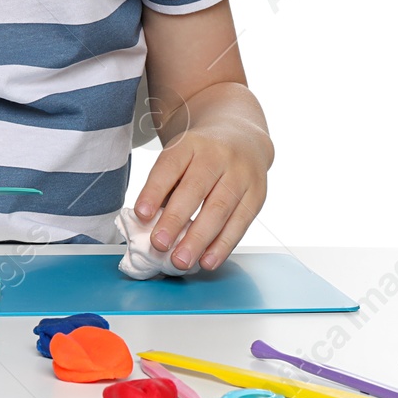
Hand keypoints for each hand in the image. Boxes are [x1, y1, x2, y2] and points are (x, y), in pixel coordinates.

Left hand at [133, 115, 271, 270]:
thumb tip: (148, 226)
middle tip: (159, 244)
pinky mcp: (257, 193)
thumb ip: (164, 186)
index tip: (140, 214)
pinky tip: (208, 260)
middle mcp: (218, 156)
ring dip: (199, 239)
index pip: (170, 166)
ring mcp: (241, 174)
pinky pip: (240, 223)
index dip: (154, 190)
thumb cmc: (200, 156)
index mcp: (190, 143)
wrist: (242, 137)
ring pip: (219, 209)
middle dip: (175, 219)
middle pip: (195, 189)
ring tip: (181, 260)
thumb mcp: (180, 157)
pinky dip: (223, 245)